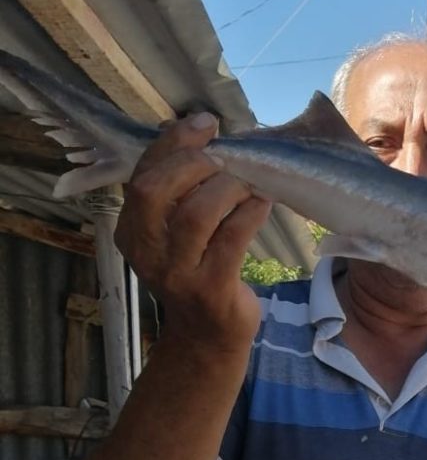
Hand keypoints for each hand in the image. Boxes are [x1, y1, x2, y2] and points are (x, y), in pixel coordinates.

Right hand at [114, 113, 271, 352]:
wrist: (206, 336)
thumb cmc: (197, 271)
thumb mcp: (175, 234)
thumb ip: (180, 192)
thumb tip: (203, 135)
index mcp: (130, 229)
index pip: (142, 173)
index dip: (173, 142)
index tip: (205, 123)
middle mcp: (146, 251)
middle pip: (157, 189)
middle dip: (196, 163)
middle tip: (228, 160)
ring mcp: (176, 272)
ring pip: (197, 212)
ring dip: (229, 188)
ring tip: (249, 185)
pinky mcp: (210, 289)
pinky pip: (232, 238)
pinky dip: (250, 212)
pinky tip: (263, 203)